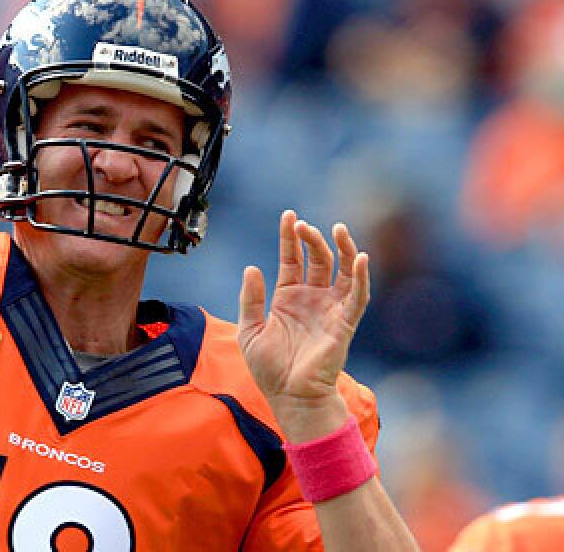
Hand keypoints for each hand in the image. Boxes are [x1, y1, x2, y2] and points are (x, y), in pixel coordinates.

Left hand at [236, 210, 369, 439]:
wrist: (289, 397)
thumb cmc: (269, 368)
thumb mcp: (250, 330)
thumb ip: (251, 299)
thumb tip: (252, 267)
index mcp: (288, 297)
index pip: (292, 258)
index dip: (290, 237)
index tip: (289, 215)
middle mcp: (311, 298)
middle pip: (317, 259)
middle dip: (312, 239)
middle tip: (303, 225)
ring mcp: (329, 309)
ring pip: (342, 270)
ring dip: (342, 249)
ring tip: (337, 229)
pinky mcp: (344, 323)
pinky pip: (358, 296)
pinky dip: (361, 276)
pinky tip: (360, 257)